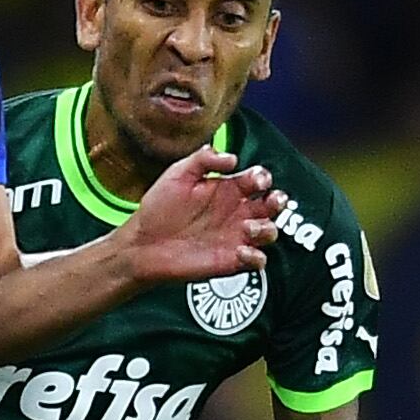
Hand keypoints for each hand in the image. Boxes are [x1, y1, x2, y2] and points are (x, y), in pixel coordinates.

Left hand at [118, 147, 286, 283]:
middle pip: (273, 204)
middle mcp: (236, 212)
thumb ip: (202, 159)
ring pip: (270, 232)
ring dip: (267, 228)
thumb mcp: (177, 174)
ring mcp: (235, 237)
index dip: (263, 177)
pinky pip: (257, 261)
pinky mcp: (230, 261)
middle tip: (271, 200)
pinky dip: (256, 257)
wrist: (141, 244)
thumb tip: (232, 158)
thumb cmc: (158, 208)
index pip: (258, 180)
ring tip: (247, 228)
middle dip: (278, 200)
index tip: (256, 180)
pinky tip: (240, 252)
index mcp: (228, 189)